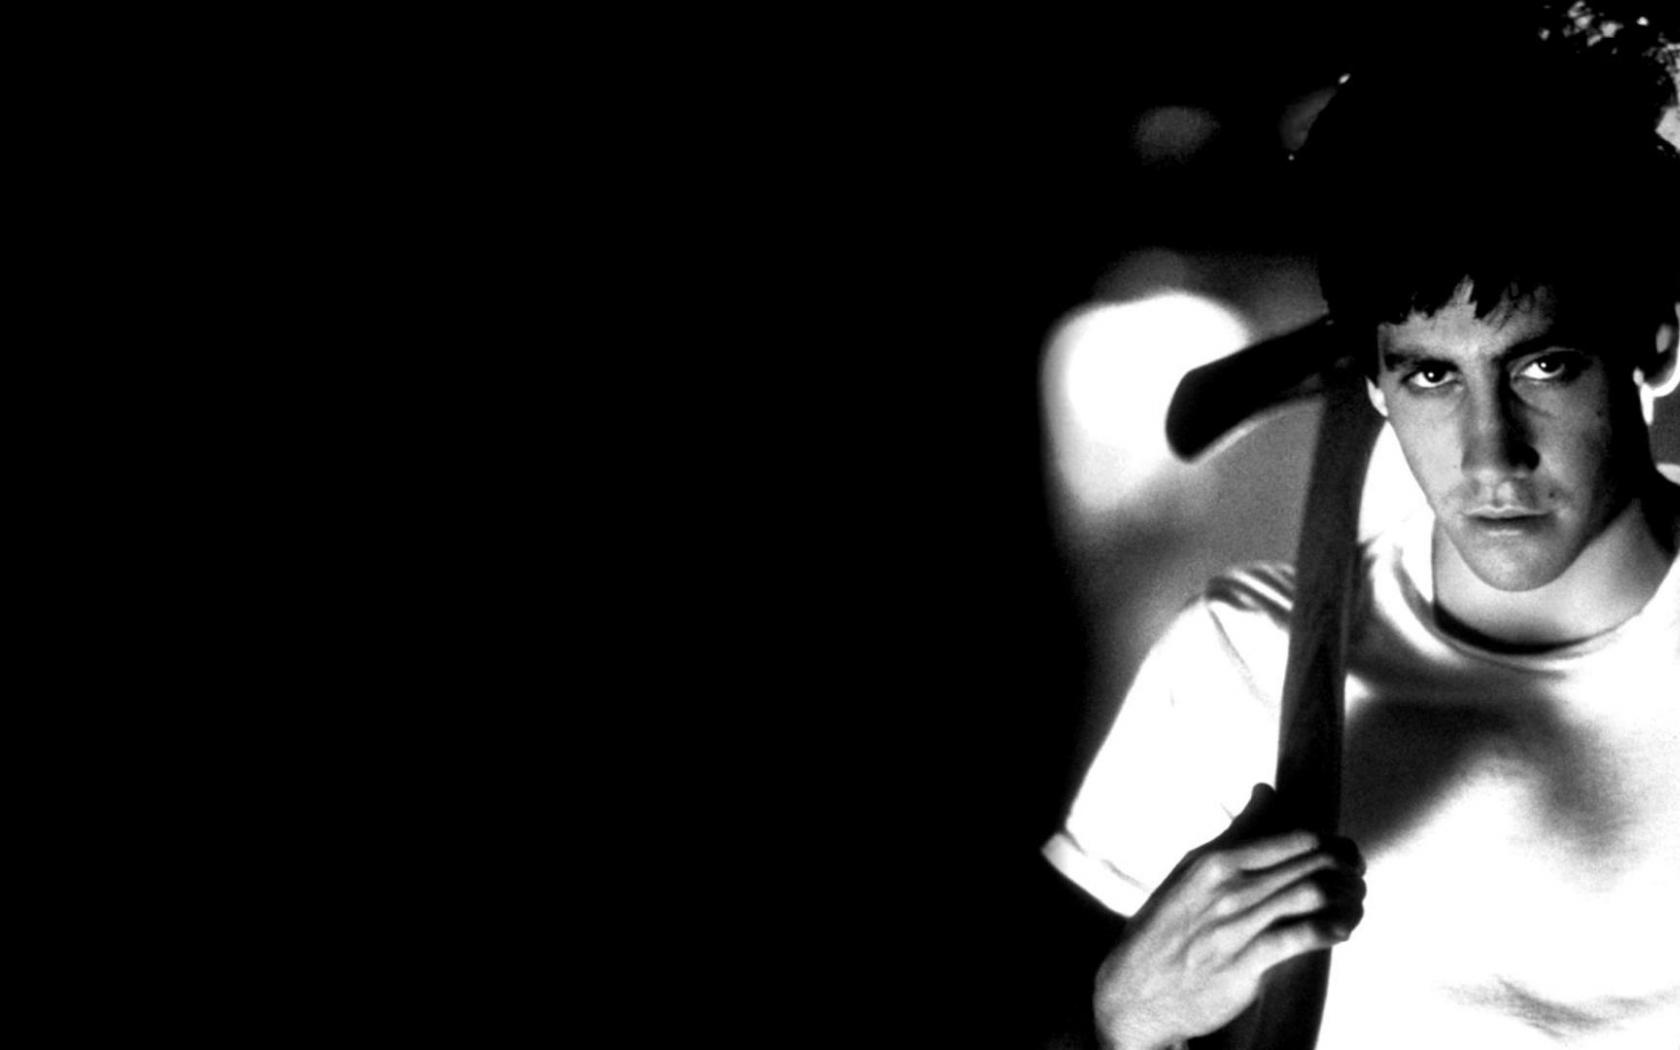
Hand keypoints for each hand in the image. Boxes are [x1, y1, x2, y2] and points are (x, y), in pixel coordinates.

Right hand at [1092, 784, 1365, 1049]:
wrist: (1135, 989)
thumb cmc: (1166, 927)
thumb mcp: (1191, 870)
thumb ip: (1235, 833)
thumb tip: (1265, 790)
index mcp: (1214, 861)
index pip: (1291, 840)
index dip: (1330, 844)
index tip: (1345, 853)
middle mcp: (1227, 889)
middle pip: (1308, 866)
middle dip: (1346, 870)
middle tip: (1358, 877)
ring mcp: (1235, 926)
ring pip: (1310, 897)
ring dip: (1346, 898)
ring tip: (1356, 903)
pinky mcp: (1245, 963)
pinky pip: (1300, 938)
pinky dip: (1331, 929)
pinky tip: (1342, 929)